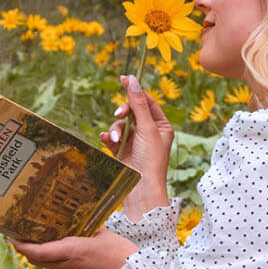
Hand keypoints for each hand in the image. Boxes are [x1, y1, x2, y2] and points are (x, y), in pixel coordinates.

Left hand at [10, 228, 138, 268]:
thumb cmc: (123, 255)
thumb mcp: (104, 235)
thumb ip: (88, 231)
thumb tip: (80, 226)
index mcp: (72, 251)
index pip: (37, 251)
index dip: (22, 245)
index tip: (13, 237)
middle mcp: (67, 267)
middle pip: (39, 261)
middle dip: (30, 250)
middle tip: (25, 238)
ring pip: (52, 267)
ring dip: (50, 257)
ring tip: (55, 244)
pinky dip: (65, 265)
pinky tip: (77, 258)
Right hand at [100, 74, 172, 218]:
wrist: (141, 189)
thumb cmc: (151, 160)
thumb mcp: (147, 128)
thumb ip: (138, 103)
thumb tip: (132, 80)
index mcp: (161, 126)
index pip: (147, 102)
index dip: (136, 91)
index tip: (123, 78)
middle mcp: (149, 132)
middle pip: (132, 111)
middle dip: (124, 112)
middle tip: (120, 114)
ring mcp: (135, 142)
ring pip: (120, 124)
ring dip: (116, 129)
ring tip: (115, 138)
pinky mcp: (122, 151)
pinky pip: (112, 137)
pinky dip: (109, 137)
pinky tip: (106, 139)